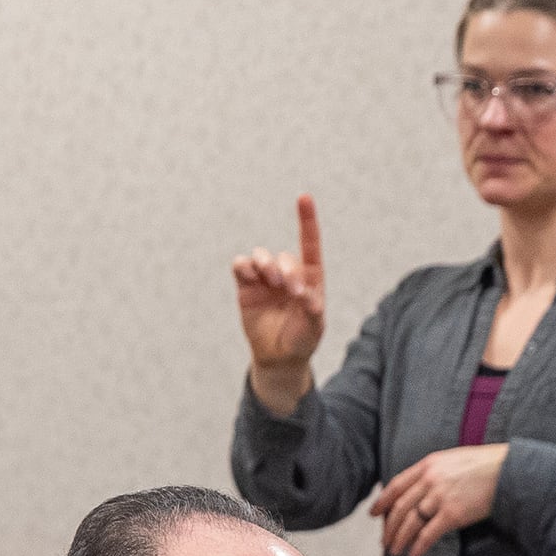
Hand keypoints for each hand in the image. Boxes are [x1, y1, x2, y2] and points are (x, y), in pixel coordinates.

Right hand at [232, 196, 326, 410]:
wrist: (279, 357)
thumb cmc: (302, 339)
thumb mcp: (314, 327)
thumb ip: (313, 310)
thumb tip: (305, 295)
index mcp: (310, 277)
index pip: (309, 243)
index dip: (306, 220)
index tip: (303, 198)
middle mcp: (287, 273)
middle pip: (283, 257)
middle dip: (286, 270)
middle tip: (289, 289)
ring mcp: (265, 279)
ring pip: (260, 256)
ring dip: (264, 263)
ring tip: (270, 280)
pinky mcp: (246, 287)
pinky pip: (241, 267)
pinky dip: (243, 265)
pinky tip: (247, 273)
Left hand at [366, 445, 506, 555]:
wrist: (508, 470)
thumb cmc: (484, 465)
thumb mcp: (452, 460)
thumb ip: (432, 472)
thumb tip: (418, 490)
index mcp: (427, 465)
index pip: (395, 485)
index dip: (381, 502)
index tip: (373, 514)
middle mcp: (430, 480)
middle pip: (399, 508)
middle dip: (389, 527)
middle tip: (384, 541)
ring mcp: (440, 497)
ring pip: (410, 523)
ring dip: (399, 539)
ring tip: (394, 552)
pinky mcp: (453, 514)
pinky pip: (428, 534)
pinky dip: (418, 547)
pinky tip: (414, 555)